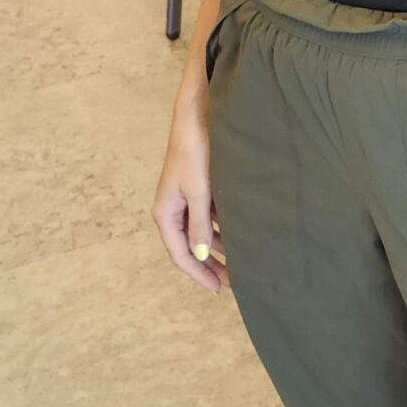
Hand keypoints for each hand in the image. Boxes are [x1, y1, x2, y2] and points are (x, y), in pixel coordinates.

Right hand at [152, 66, 225, 292]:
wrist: (197, 117)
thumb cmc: (194, 152)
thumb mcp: (199, 192)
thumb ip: (199, 225)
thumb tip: (200, 255)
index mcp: (165, 213)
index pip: (180, 254)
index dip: (198, 273)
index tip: (216, 289)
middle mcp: (173, 209)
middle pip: (191, 247)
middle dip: (210, 264)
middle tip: (232, 281)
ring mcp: (186, 199)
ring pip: (202, 233)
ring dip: (218, 248)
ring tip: (240, 262)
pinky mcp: (199, 189)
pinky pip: (209, 217)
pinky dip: (223, 229)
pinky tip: (240, 235)